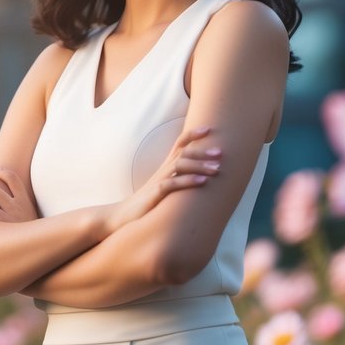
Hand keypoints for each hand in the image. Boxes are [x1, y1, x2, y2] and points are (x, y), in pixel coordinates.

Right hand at [100, 126, 220, 235]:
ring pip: (180, 166)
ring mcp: (158, 181)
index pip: (179, 144)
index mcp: (166, 166)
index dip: (192, 134)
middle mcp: (163, 170)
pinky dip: (188, 181)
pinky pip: (172, 184)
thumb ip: (179, 178)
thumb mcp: (165, 186)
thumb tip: (201, 175)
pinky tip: (203, 181)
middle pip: (183, 152)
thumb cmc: (148, 201)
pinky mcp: (155, 194)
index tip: (209, 128)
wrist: (123, 215)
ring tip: (217, 168)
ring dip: (200, 165)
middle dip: (203, 151)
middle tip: (221, 152)